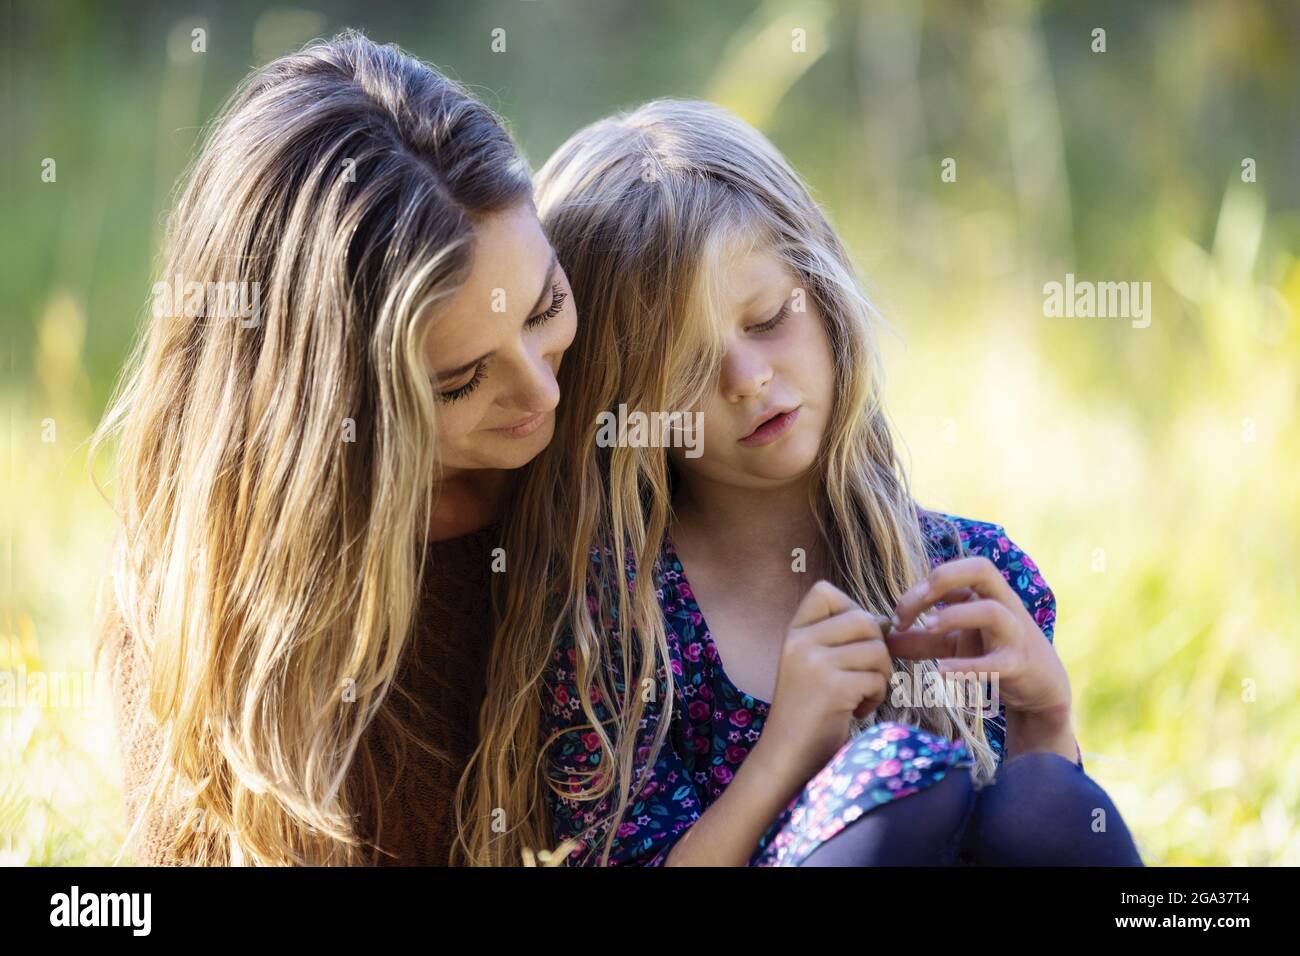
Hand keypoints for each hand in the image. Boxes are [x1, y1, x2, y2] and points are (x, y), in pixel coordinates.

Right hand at [759, 580, 892, 790]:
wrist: (786, 756)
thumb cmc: (808, 711)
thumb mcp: (814, 665)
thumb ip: (842, 639)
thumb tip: (888, 621)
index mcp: (793, 632)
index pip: (825, 591)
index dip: (849, 610)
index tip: (848, 643)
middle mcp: (799, 642)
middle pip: (863, 619)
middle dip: (876, 648)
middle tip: (863, 676)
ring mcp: (813, 664)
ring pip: (877, 650)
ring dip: (879, 676)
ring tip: (859, 695)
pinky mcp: (832, 688)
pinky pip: (876, 679)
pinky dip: (875, 697)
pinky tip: (857, 711)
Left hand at [886, 557, 1071, 724]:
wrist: (1039, 689)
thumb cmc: (992, 655)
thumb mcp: (954, 644)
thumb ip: (920, 641)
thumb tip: (885, 640)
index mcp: (986, 593)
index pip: (952, 571)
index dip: (920, 588)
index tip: (897, 618)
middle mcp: (1003, 604)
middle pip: (981, 568)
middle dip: (942, 579)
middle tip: (914, 607)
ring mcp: (1015, 633)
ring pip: (992, 611)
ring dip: (955, 616)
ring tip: (927, 628)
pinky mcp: (1019, 664)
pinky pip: (996, 662)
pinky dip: (968, 666)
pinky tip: (941, 672)